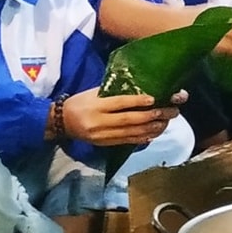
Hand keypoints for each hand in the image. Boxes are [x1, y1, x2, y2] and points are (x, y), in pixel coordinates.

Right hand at [62, 88, 181, 146]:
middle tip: (170, 111)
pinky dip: (142, 138)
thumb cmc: (80, 103)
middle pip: (130, 120)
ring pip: (132, 133)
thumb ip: (112, 92)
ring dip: (152, 128)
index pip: (120, 103)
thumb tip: (138, 88)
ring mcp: (103, 135)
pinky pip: (127, 141)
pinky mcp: (105, 143)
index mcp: (96, 106)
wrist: (61, 122)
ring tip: (166, 122)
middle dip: (153, 116)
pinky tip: (154, 133)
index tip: (154, 98)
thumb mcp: (92, 93)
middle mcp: (99, 122)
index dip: (137, 101)